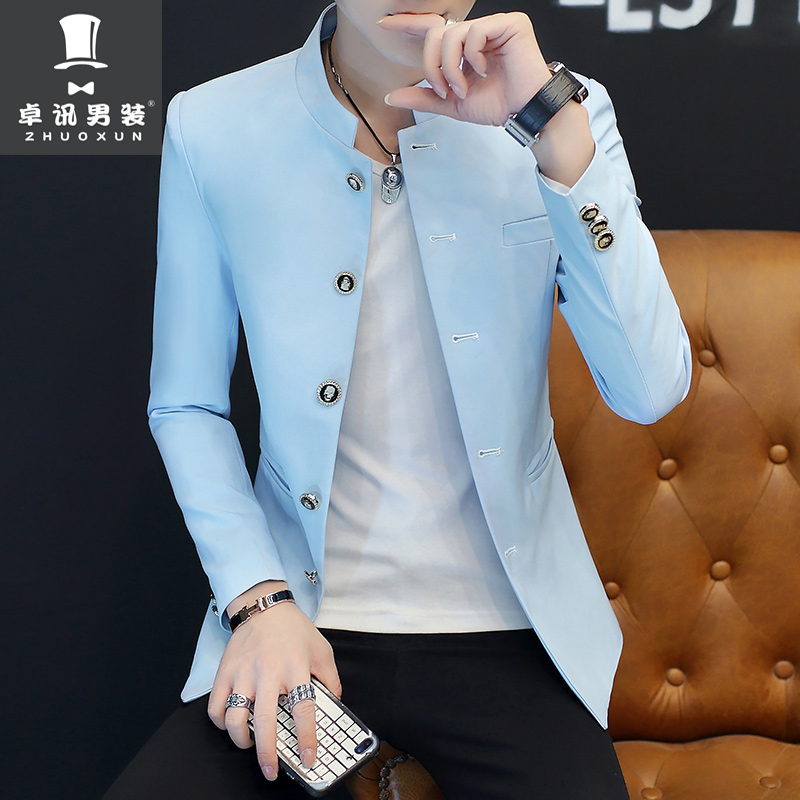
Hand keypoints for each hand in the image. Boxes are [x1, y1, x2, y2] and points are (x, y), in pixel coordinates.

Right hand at [207, 599, 341, 781]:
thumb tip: (335, 706)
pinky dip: (221, 723)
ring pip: (234, 718)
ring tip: (250, 744)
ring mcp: (243, 673)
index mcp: (296, 667)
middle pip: (265, 722)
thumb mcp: (321, 649)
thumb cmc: (294, 630)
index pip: (303, 709)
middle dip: (267, 753)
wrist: (264, 606)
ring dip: (241, 740)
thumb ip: (330, 679)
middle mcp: (268, 672)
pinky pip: (215, 708)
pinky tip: (232, 723)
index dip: (306, 738)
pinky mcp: (224, 672)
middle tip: (271, 771)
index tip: (308, 758)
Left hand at [380, 11, 594, 186]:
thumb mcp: (452, 104)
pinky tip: (482, 71)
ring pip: (452, 34)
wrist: (523, 111)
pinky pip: (474, 32)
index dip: (407, 25)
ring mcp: (492, 26)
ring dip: (451, 67)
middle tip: (445, 90)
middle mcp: (476, 33)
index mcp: (463, 48)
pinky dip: (472, 57)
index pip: (432, 30)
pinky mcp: (509, 24)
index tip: (384, 24)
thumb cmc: (498, 104)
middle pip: (436, 34)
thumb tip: (393, 96)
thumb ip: (424, 97)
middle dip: (433, 67)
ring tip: (464, 87)